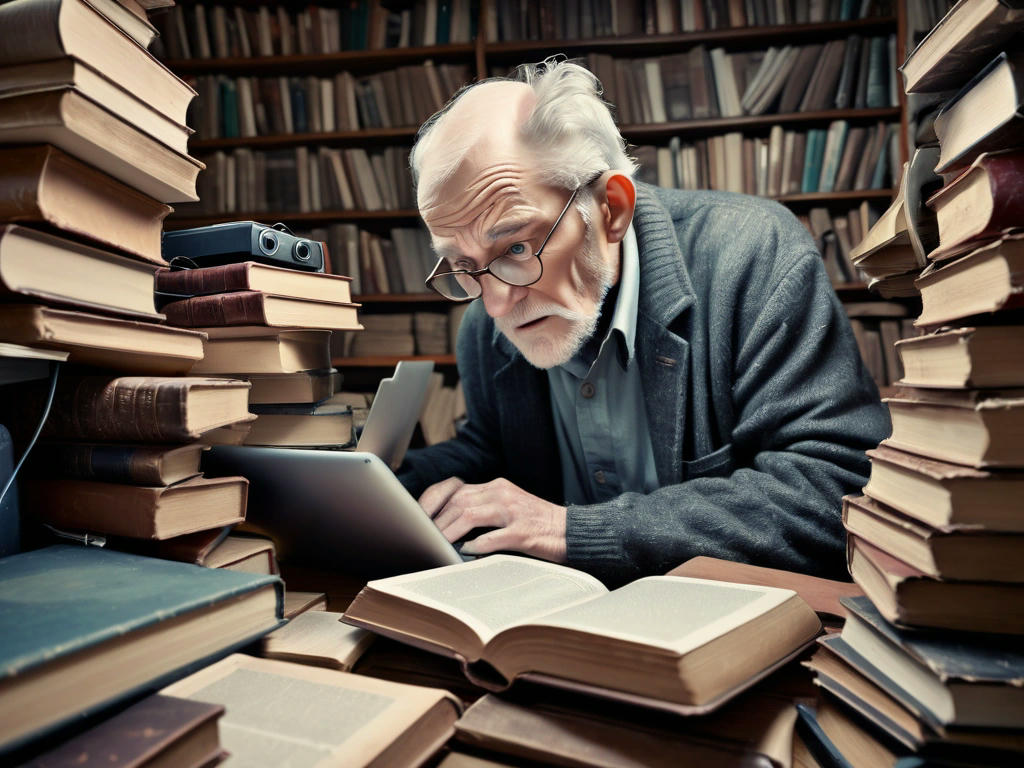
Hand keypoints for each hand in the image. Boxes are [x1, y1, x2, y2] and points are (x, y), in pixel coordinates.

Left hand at [418, 477, 566, 562]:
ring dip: (449, 532)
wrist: (572, 531)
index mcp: (495, 487)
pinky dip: (476, 546)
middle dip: (435, 521)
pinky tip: (466, 552)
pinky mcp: (523, 532)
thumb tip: (447, 524)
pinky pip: (493, 538)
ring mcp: (513, 511)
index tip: (416, 517)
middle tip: (421, 537)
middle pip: (458, 502)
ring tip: (437, 545)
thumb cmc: (536, 525)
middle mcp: (502, 493)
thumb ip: (481, 510)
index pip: (454, 488)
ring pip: (470, 515)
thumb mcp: (507, 508)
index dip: (431, 501)